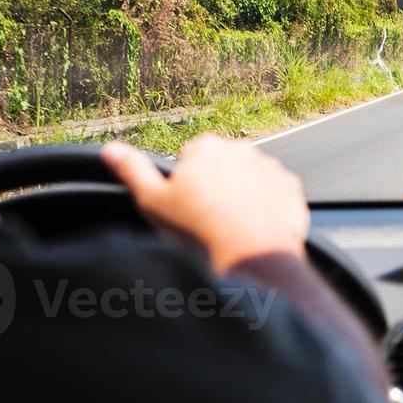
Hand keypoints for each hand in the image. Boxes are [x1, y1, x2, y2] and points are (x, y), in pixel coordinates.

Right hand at [102, 135, 309, 273]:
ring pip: (250, 180)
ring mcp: (271, 168)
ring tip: (231, 226)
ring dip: (242, 195)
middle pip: (222, 166)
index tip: (186, 205)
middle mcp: (244, 149)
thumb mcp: (154, 202)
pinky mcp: (292, 189)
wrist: (251, 255)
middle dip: (215, 186)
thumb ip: (132, 171)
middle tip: (207, 218)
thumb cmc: (199, 230)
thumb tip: (110, 149)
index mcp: (208, 147)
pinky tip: (254, 229)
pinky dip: (267, 208)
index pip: (191, 157)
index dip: (185, 183)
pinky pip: (274, 195)